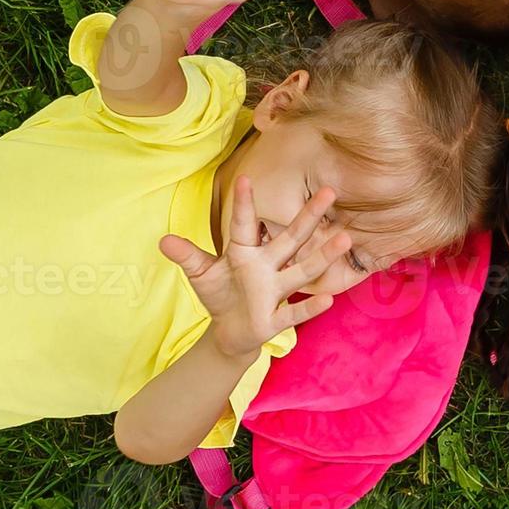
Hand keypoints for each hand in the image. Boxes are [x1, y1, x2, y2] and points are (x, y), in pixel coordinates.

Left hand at [160, 177, 350, 360]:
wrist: (230, 330)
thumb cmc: (221, 294)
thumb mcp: (201, 274)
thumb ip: (188, 256)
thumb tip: (163, 240)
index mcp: (245, 252)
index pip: (244, 224)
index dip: (244, 204)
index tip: (245, 178)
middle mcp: (266, 266)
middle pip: (291, 238)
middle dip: (309, 216)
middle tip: (330, 191)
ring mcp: (273, 291)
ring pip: (302, 270)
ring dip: (323, 256)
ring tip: (345, 237)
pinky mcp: (274, 319)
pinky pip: (294, 312)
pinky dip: (309, 307)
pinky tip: (329, 300)